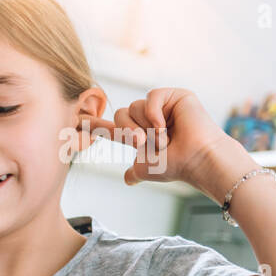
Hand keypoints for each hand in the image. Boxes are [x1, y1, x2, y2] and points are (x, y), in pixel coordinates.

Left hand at [87, 88, 243, 195]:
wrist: (196, 160)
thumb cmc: (175, 165)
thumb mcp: (146, 169)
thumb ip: (134, 171)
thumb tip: (127, 179)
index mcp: (142, 133)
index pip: (116, 126)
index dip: (99, 125)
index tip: (80, 122)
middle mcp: (151, 118)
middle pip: (121, 114)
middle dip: (129, 131)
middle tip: (143, 143)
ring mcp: (163, 106)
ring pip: (134, 106)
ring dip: (146, 127)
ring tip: (164, 138)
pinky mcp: (176, 96)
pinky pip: (151, 96)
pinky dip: (153, 113)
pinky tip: (165, 125)